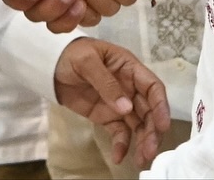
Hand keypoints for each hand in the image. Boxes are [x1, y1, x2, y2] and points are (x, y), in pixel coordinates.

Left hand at [54, 38, 170, 168]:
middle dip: (153, 131)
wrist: (50, 66)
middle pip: (149, 110)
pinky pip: (119, 132)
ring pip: (138, 124)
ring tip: (141, 160)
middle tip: (150, 151)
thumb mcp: (87, 62)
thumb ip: (106, 83)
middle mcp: (130, 87)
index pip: (152, 87)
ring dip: (142, 141)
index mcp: (129, 68)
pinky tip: (119, 157)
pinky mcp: (108, 117)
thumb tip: (126, 108)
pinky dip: (122, 145)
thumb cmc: (72, 54)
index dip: (161, 106)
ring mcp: (119, 104)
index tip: (163, 126)